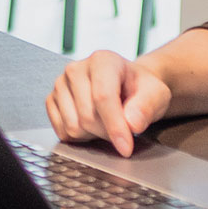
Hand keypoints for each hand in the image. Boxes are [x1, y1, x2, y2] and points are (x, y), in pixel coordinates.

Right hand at [45, 50, 172, 156]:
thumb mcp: (156, 94)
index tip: (126, 148)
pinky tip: (92, 126)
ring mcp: (60, 84)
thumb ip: (147, 107)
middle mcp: (76, 69)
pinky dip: (79, 137)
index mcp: (103, 60)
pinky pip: (61, 132)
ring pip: (73, 127)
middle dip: (108, 132)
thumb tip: (131, 123)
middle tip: (123, 128)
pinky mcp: (51, 100)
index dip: (115, 126)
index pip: (103, 96)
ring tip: (107, 123)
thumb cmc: (140, 89)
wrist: (126, 86)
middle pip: (87, 116)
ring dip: (93, 135)